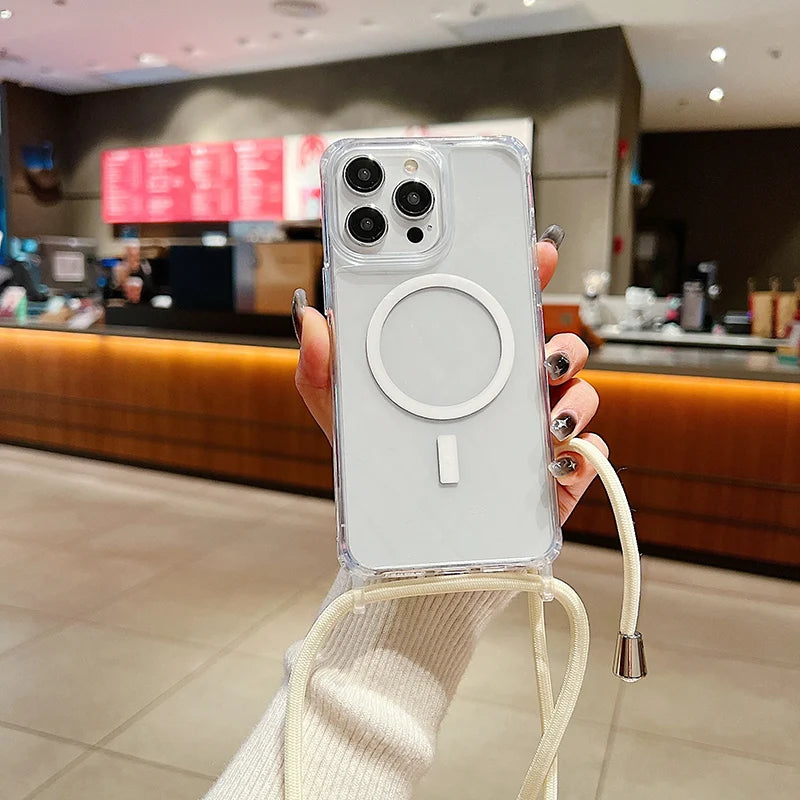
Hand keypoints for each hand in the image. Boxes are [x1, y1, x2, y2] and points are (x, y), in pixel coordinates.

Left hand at [292, 229, 606, 523]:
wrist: (414, 546)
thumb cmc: (386, 473)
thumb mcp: (344, 418)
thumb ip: (322, 368)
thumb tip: (310, 316)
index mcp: (470, 370)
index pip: (505, 314)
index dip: (526, 279)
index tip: (534, 254)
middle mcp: (509, 394)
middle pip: (556, 349)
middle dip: (563, 342)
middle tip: (545, 354)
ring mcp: (534, 434)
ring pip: (581, 396)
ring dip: (576, 398)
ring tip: (548, 415)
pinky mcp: (553, 477)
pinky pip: (588, 455)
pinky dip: (583, 453)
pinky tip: (556, 461)